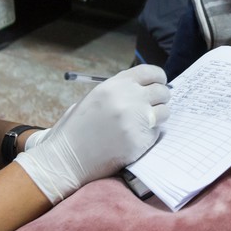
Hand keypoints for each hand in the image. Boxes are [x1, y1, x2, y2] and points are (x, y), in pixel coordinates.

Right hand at [16, 65, 170, 203]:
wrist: (66, 158)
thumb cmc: (77, 128)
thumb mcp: (96, 98)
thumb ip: (121, 91)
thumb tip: (146, 89)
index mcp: (115, 85)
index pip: (151, 72)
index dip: (158, 78)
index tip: (159, 84)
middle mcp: (128, 98)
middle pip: (162, 92)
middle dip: (160, 99)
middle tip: (152, 107)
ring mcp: (136, 120)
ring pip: (164, 112)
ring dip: (157, 117)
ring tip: (141, 124)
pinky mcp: (141, 140)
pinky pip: (156, 133)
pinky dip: (148, 136)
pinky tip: (131, 139)